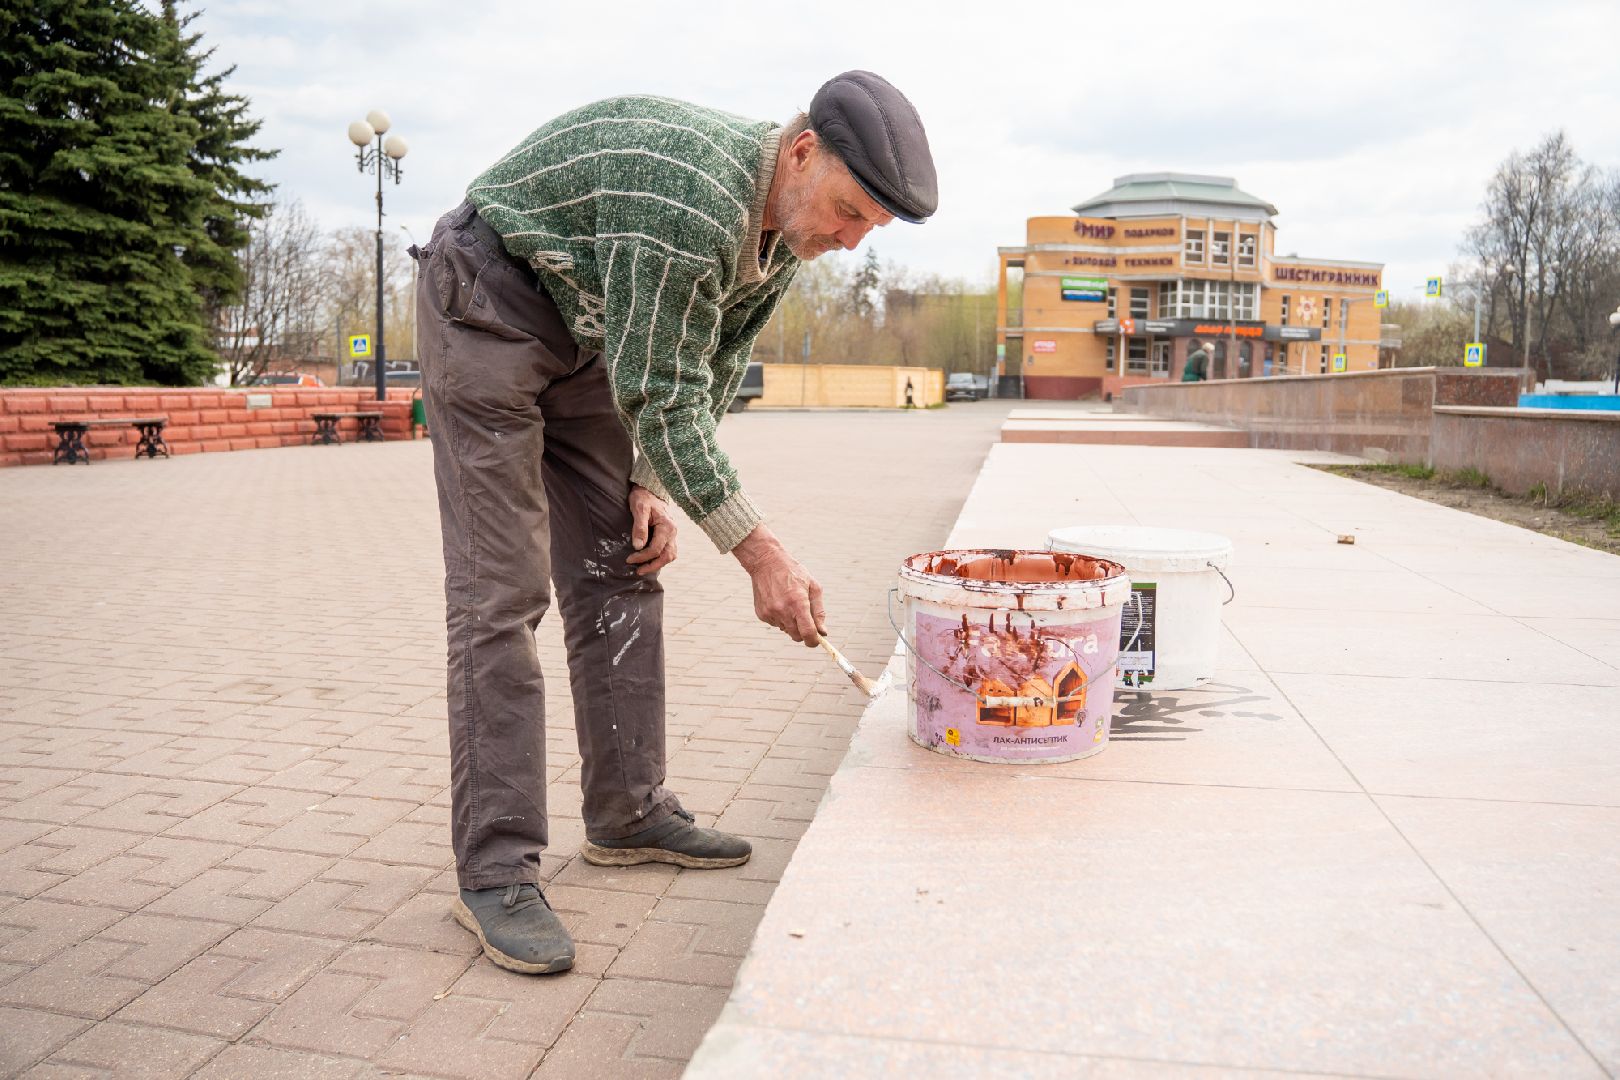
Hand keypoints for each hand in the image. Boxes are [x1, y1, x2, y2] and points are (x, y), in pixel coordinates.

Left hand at [626, 485, 677, 575]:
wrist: (649, 490)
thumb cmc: (643, 498)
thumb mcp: (639, 509)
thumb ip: (639, 527)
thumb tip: (638, 546)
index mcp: (667, 526)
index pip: (656, 549)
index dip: (642, 557)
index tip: (629, 559)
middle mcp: (673, 532)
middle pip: (667, 556)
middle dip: (652, 565)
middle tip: (638, 571)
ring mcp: (672, 534)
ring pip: (670, 555)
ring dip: (658, 564)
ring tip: (643, 568)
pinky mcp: (669, 536)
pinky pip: (669, 551)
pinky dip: (661, 558)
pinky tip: (650, 561)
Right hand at [732, 524, 826, 645]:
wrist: (766, 562)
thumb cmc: (793, 572)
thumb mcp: (813, 587)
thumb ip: (819, 611)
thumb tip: (823, 632)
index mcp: (798, 603)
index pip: (807, 633)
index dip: (814, 641)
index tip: (817, 641)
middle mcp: (783, 610)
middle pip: (796, 636)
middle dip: (803, 632)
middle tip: (806, 620)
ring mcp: (770, 613)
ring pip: (786, 630)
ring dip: (791, 623)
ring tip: (789, 603)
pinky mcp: (762, 614)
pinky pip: (775, 624)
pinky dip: (780, 618)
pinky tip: (779, 602)